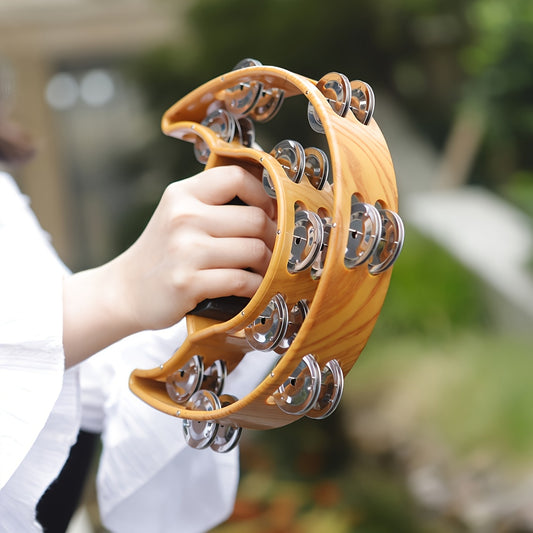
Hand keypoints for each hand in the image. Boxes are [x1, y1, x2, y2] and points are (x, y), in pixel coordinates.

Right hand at [62, 165, 276, 366]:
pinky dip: (255, 286)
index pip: (237, 177)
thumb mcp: (179, 215)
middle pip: (256, 219)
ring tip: (260, 270)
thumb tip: (273, 206)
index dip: (263, 195)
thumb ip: (215, 204)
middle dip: (272, 237)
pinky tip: (251, 288)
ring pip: (255, 251)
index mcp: (182, 194)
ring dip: (267, 265)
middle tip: (270, 249)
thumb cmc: (163, 253)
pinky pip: (242, 280)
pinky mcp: (188, 282)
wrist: (126, 291)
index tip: (268, 213)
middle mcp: (183, 217)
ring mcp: (185, 250)